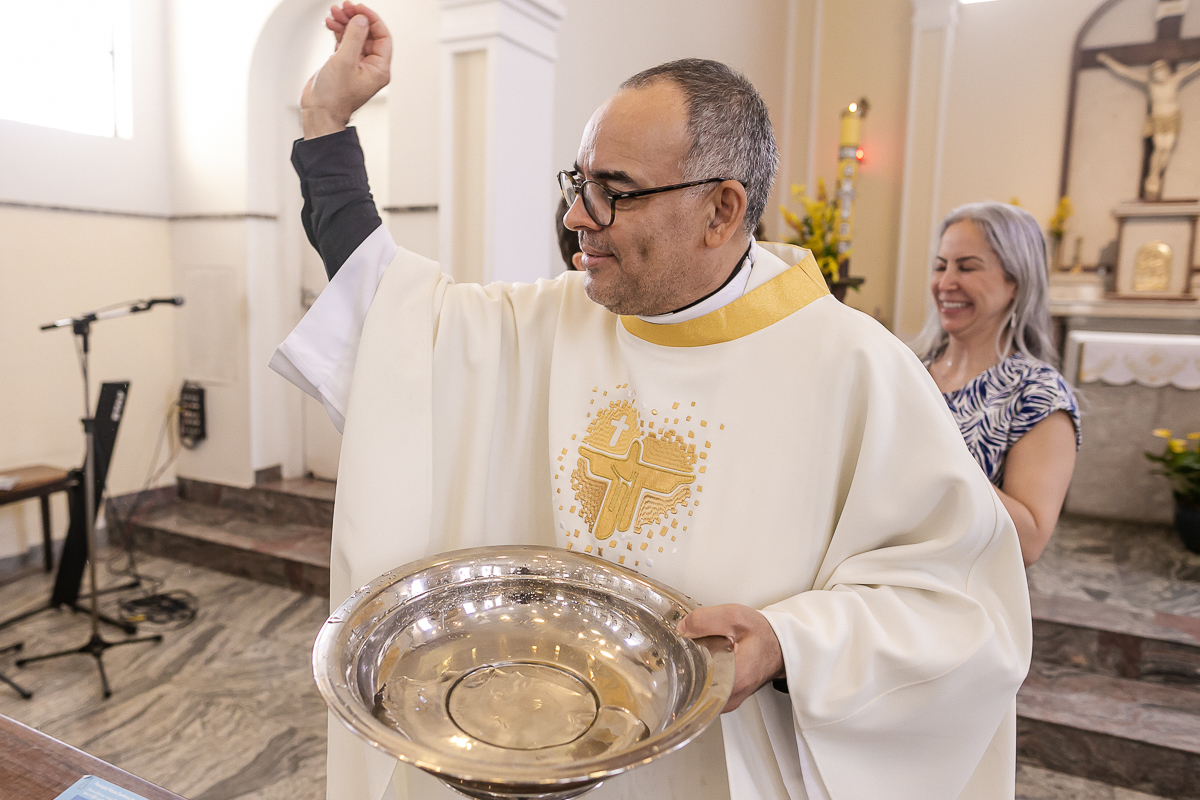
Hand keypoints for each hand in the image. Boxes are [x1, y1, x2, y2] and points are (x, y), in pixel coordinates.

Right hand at [301, 2, 391, 138]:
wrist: (319, 112)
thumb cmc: (333, 98)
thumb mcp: (344, 62)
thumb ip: (354, 38)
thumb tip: (361, 19)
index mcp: (379, 69)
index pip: (382, 36)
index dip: (371, 19)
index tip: (357, 8)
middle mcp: (370, 67)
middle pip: (368, 34)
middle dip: (355, 18)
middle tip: (343, 7)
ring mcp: (357, 65)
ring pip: (355, 36)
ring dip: (345, 23)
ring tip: (333, 13)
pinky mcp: (343, 64)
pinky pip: (344, 42)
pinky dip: (338, 31)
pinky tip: (330, 23)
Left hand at [678, 604, 784, 712]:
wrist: (780, 645)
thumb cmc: (764, 635)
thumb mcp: (735, 617)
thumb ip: (706, 620)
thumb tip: (683, 628)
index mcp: (733, 679)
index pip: (693, 682)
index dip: (682, 663)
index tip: (682, 648)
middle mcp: (730, 697)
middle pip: (692, 686)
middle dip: (685, 665)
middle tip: (691, 647)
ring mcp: (728, 700)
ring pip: (698, 689)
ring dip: (694, 670)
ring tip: (700, 652)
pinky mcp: (727, 697)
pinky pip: (706, 688)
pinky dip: (703, 673)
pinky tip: (707, 660)